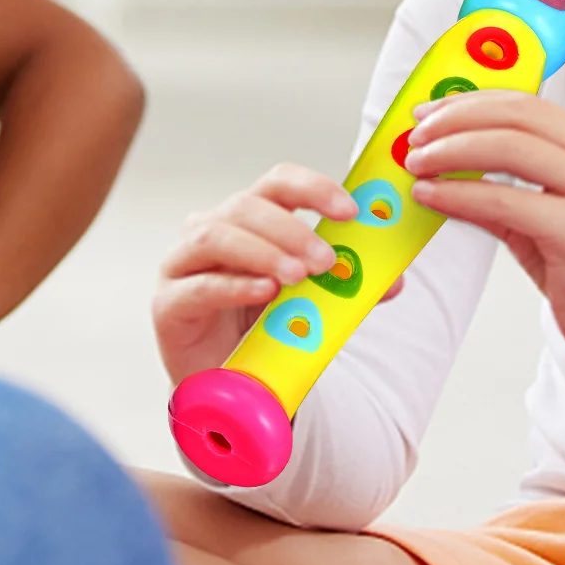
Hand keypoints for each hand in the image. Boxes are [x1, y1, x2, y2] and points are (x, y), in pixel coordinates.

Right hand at [154, 163, 402, 386]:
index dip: (314, 187)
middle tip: (325, 260)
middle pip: (248, 206)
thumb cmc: (266, 326)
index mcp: (251, 216)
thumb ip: (345, 284)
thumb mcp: (312, 298)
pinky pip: (199, 286)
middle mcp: (213, 228)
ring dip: (264, 251)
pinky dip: (235, 285)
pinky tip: (264, 292)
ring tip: (297, 276)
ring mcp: (184, 263)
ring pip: (218, 235)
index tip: (350, 211)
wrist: (228, 383)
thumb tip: (395, 280)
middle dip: (292, 229)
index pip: (278, 182)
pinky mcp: (168, 303)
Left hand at [405, 91, 564, 423]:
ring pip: (510, 149)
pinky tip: (433, 196)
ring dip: (452, 151)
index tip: (430, 113)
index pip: (527, 105)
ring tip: (417, 163)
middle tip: (415, 136)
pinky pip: (506, 202)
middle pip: (518, 117)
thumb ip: (506, 185)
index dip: (472, 102)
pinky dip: (461, 194)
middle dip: (456, 120)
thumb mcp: (549, 215)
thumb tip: (442, 163)